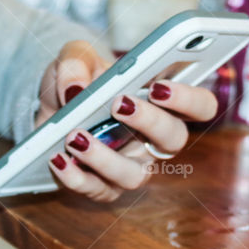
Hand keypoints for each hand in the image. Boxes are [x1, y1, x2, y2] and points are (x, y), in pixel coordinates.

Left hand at [37, 41, 216, 201]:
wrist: (48, 108)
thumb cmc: (77, 81)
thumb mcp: (75, 59)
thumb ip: (75, 62)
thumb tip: (76, 90)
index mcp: (163, 103)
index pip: (200, 105)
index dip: (188, 99)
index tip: (159, 86)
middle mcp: (154, 139)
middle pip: (174, 139)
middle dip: (149, 121)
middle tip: (119, 104)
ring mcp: (130, 166)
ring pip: (134, 175)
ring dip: (105, 157)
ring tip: (75, 136)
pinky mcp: (101, 186)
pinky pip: (95, 189)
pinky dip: (74, 176)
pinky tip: (57, 158)